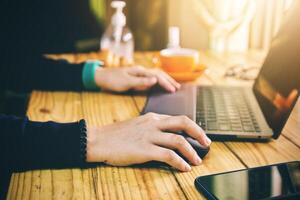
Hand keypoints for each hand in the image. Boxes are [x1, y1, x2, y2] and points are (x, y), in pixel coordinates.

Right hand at [86, 113, 210, 171]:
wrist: (98, 140)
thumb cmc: (116, 135)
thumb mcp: (137, 125)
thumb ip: (152, 128)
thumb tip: (167, 136)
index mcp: (152, 117)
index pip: (178, 118)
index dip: (192, 127)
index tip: (199, 135)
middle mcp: (153, 124)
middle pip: (183, 123)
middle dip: (198, 133)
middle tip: (206, 143)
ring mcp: (149, 136)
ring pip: (178, 141)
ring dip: (191, 152)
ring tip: (197, 161)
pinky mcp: (144, 149)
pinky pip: (168, 156)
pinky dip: (179, 162)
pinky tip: (183, 168)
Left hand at [94, 66, 180, 92]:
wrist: (101, 76)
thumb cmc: (112, 80)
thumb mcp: (125, 82)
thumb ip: (140, 82)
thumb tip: (155, 80)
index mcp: (140, 71)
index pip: (157, 76)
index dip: (166, 83)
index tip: (173, 90)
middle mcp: (141, 70)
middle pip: (159, 73)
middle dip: (169, 80)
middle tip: (178, 88)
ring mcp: (139, 73)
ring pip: (156, 74)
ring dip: (165, 79)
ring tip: (173, 86)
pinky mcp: (136, 77)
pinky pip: (151, 77)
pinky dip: (159, 81)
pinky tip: (160, 85)